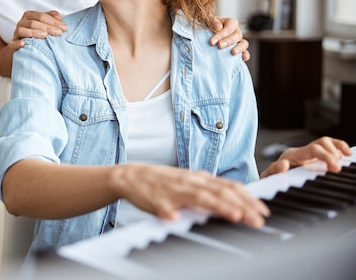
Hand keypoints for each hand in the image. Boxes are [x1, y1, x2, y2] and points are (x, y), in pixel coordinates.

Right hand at [7, 10, 67, 50]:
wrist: (24, 48)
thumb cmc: (37, 34)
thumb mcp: (45, 25)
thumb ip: (52, 19)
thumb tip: (59, 18)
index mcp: (29, 16)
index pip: (41, 16)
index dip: (53, 21)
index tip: (64, 28)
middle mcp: (21, 23)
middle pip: (33, 23)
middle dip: (47, 27)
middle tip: (58, 33)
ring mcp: (16, 34)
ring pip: (23, 31)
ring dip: (34, 32)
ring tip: (45, 35)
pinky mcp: (12, 45)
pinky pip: (12, 44)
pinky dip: (17, 44)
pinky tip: (23, 44)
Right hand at [111, 165, 268, 227]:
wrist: (133, 176)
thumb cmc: (164, 182)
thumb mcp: (192, 183)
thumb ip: (211, 191)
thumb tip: (237, 201)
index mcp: (200, 179)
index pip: (229, 186)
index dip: (248, 198)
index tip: (263, 210)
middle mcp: (190, 182)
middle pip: (220, 192)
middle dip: (242, 205)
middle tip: (257, 219)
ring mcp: (174, 190)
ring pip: (198, 197)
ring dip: (218, 206)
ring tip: (233, 215)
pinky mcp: (156, 200)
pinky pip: (163, 206)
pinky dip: (168, 212)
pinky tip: (173, 218)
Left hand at [209, 17, 250, 61]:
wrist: (207, 33)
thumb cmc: (209, 26)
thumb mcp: (209, 21)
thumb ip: (213, 22)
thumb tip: (219, 27)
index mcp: (231, 23)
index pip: (229, 27)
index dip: (221, 34)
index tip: (212, 41)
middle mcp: (236, 31)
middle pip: (237, 35)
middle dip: (228, 41)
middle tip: (220, 46)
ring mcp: (238, 41)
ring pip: (244, 44)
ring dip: (239, 48)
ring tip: (233, 52)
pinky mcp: (238, 50)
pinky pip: (245, 52)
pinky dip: (245, 55)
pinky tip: (243, 58)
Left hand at [260, 136, 351, 177]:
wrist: (269, 180)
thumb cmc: (270, 178)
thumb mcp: (268, 176)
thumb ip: (274, 170)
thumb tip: (284, 164)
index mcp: (293, 155)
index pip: (313, 149)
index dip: (326, 156)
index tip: (335, 167)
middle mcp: (302, 152)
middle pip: (322, 142)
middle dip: (333, 153)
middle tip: (338, 168)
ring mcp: (309, 154)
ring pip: (326, 142)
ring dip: (337, 147)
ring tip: (346, 157)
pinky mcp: (314, 158)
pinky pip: (328, 148)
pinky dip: (338, 149)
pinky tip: (345, 155)